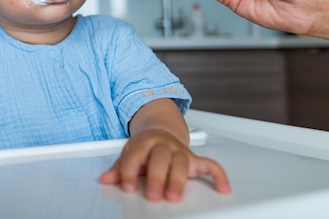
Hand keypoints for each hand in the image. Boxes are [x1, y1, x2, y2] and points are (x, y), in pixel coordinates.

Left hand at [100, 129, 229, 201]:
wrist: (160, 132)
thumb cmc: (145, 148)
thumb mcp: (129, 154)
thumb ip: (119, 168)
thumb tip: (106, 179)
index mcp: (145, 142)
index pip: (136, 155)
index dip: (129, 171)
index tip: (126, 186)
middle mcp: (163, 145)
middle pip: (161, 158)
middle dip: (157, 177)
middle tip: (153, 195)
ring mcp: (180, 151)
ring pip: (182, 162)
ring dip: (178, 179)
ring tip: (174, 196)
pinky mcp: (194, 159)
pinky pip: (210, 165)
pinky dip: (218, 175)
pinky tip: (223, 188)